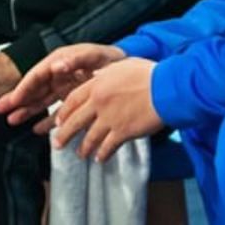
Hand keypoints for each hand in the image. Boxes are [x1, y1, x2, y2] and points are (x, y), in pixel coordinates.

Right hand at [0, 43, 123, 124]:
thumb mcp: (95, 55)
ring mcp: (64, 87)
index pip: (37, 75)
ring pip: (41, 100)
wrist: (127, 67)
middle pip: (34, 88)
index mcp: (61, 61)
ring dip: (27, 110)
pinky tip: (37, 130)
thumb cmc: (111, 58)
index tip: (14, 99)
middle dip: (18, 99)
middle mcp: (58, 74)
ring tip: (12, 121)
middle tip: (0, 110)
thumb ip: (76, 59)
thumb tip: (56, 65)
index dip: (24, 87)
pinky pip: (56, 110)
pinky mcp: (72, 98)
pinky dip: (47, 120)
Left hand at [48, 58, 163, 161]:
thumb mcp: (123, 65)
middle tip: (58, 144)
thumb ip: (107, 73)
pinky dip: (102, 154)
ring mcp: (110, 118)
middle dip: (64, 134)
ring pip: (89, 137)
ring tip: (81, 154)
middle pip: (75, 121)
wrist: (166, 88)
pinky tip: (100, 158)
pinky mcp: (122, 132)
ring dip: (83, 148)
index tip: (59, 121)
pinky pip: (107, 147)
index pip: (73, 100)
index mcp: (98, 84)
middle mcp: (100, 102)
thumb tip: (98, 75)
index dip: (64, 112)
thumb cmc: (149, 74)